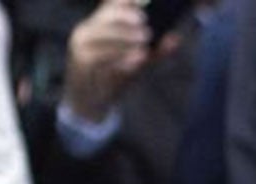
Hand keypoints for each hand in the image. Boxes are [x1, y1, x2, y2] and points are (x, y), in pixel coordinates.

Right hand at [63, 0, 152, 123]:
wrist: (90, 102)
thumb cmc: (115, 78)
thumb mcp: (137, 63)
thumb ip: (154, 51)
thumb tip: (175, 38)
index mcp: (99, 24)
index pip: (111, 4)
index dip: (126, 3)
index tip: (144, 10)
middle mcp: (87, 30)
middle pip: (107, 17)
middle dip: (127, 21)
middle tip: (147, 32)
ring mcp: (81, 44)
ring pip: (103, 36)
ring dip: (125, 40)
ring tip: (143, 48)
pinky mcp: (80, 61)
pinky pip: (100, 56)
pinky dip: (119, 57)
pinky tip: (135, 59)